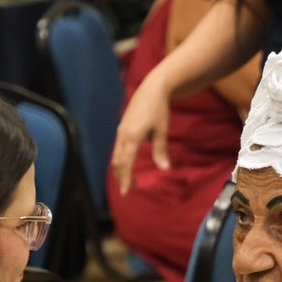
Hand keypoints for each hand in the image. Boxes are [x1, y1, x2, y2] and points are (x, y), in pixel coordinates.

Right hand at [111, 73, 171, 195]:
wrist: (152, 88)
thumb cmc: (159, 109)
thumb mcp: (162, 130)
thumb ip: (161, 150)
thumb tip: (165, 169)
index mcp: (132, 136)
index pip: (126, 163)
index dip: (125, 179)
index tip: (125, 193)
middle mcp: (123, 135)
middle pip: (118, 162)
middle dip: (122, 177)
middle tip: (130, 190)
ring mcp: (121, 131)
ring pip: (116, 156)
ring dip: (121, 170)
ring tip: (131, 181)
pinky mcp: (122, 128)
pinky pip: (118, 148)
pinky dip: (122, 160)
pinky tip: (129, 164)